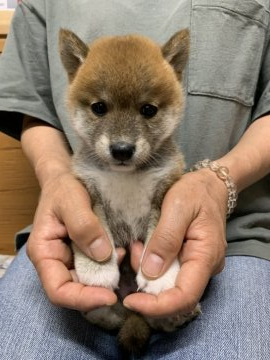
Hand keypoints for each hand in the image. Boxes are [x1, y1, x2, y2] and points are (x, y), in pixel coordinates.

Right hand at [27, 172, 117, 310]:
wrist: (68, 178)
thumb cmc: (63, 187)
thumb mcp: (71, 200)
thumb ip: (83, 225)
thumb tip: (102, 254)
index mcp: (45, 253)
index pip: (58, 291)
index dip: (83, 299)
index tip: (110, 296)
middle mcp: (57, 261)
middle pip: (76, 290)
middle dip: (100, 289)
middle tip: (123, 278)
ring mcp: (72, 258)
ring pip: (90, 280)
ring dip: (109, 276)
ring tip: (124, 256)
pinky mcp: (86, 252)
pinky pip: (100, 266)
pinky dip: (112, 264)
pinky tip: (123, 251)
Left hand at [125, 169, 227, 316]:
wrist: (209, 184)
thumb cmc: (196, 191)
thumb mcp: (178, 207)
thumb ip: (165, 239)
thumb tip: (150, 273)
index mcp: (206, 256)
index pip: (184, 297)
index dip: (157, 306)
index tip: (130, 301)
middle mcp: (204, 267)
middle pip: (174, 295)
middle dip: (146, 285)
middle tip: (130, 254)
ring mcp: (196, 265)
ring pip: (168, 285)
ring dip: (146, 273)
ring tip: (135, 246)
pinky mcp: (187, 260)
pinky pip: (167, 272)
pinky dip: (150, 265)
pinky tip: (142, 247)